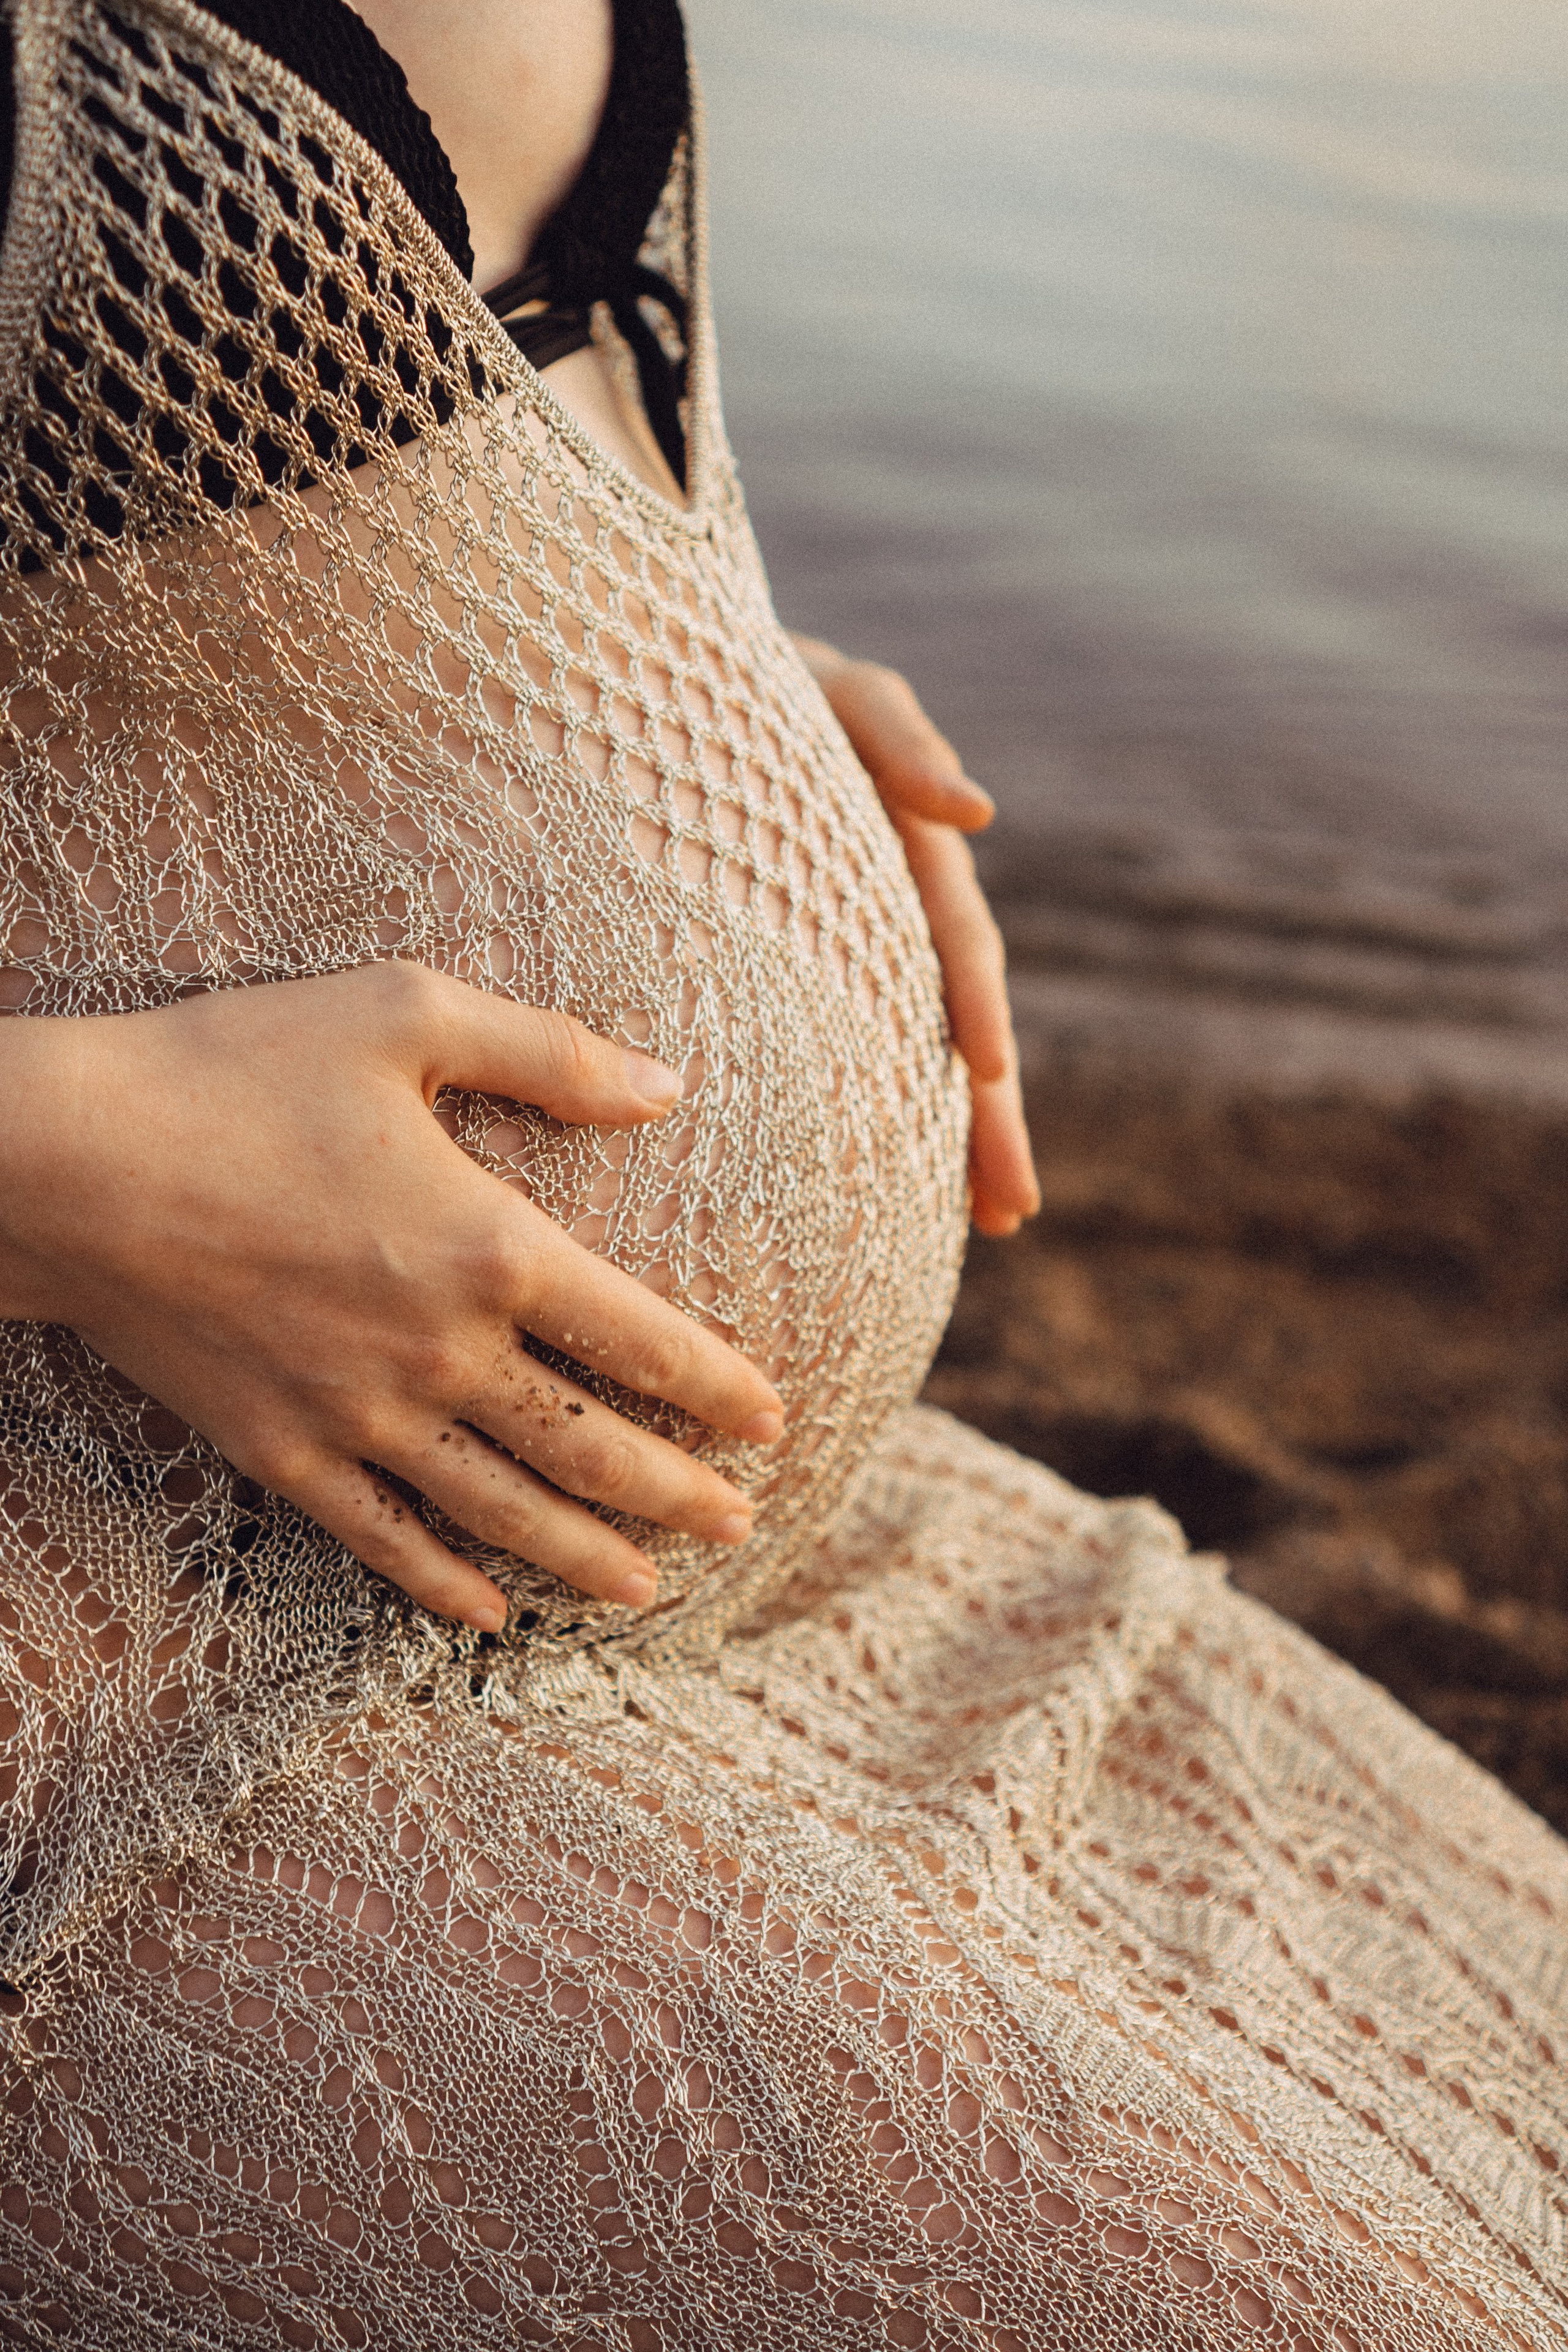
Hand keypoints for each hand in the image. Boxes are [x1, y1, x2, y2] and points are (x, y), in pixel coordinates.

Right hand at [0, 965, 782, 1630]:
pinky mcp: (283, 1450)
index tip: (772, 1418)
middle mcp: (442, 1352)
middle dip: (678, 1494)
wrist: (66, 1161)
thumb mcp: (405, 1013)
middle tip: (740, 1527)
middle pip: (591, 1447)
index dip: (719, 1387)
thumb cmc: (233, 1068)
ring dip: (586, 1557)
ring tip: (650, 1589)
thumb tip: (669, 1086)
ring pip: (505, 1512)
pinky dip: (445, 1582)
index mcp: (490, 1247)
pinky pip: (385, 1537)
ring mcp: (361, 1415)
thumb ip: (550, 1053)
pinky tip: (490, 1613)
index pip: (644, 1341)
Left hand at [793, 636, 1038, 1235]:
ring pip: (913, 1048)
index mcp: (906, 842)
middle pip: (953, 1019)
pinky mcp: (806, 970)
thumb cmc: (752, 676)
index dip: (977, 1008)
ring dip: (954, 1136)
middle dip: (987, 1116)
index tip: (988, 1081)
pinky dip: (884, 1116)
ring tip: (987, 1221)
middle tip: (1011, 1209)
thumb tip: (978, 813)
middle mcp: (894, 902)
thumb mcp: (832, 689)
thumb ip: (899, 738)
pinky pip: (855, 1051)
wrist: (666, 686)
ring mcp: (854, 939)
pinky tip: (894, 1189)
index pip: (957, 939)